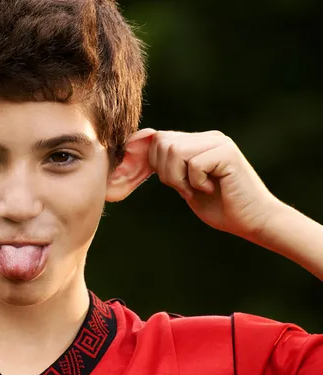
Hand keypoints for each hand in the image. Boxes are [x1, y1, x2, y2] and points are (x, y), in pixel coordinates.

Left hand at [147, 129, 282, 238]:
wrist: (252, 221)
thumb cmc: (219, 207)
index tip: (172, 184)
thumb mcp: (184, 185)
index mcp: (197, 142)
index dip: (153, 163)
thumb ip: (168, 167)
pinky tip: (212, 189)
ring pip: (174, 150)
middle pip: (162, 142)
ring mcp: (218, 142)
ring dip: (178, 178)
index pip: (158, 138)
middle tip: (185, 189)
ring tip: (197, 189)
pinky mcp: (227, 153)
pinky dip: (196, 183)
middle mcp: (208, 137)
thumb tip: (138, 147)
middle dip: (165, 172)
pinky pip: (193, 164)